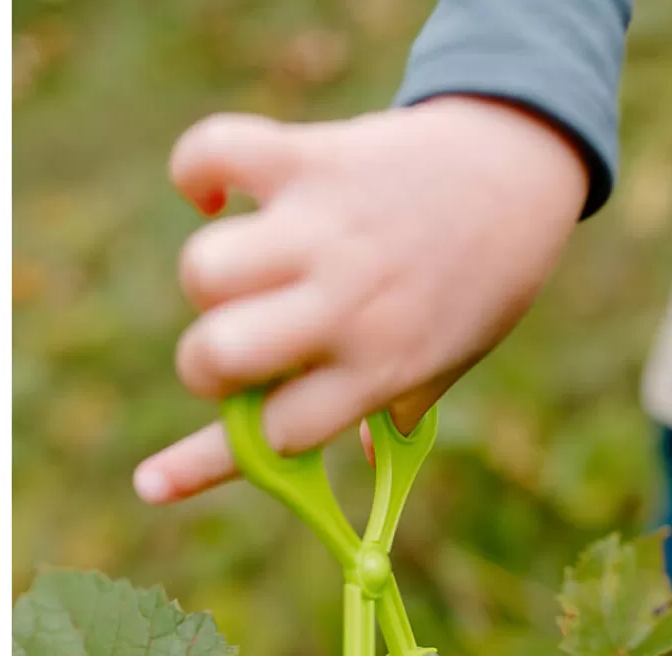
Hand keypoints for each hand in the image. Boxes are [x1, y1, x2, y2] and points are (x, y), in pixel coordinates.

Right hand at [134, 96, 587, 502]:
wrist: (520, 172)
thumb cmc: (481, 281)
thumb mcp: (450, 362)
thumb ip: (394, 410)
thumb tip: (356, 456)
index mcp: (379, 368)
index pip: (274, 435)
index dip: (211, 460)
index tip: (152, 485)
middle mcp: (348, 306)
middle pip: (217, 357)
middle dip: (203, 366)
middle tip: (232, 348)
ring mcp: (327, 232)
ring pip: (204, 270)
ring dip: (206, 282)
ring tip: (245, 271)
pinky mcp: (311, 159)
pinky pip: (213, 153)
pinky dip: (194, 170)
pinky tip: (213, 191)